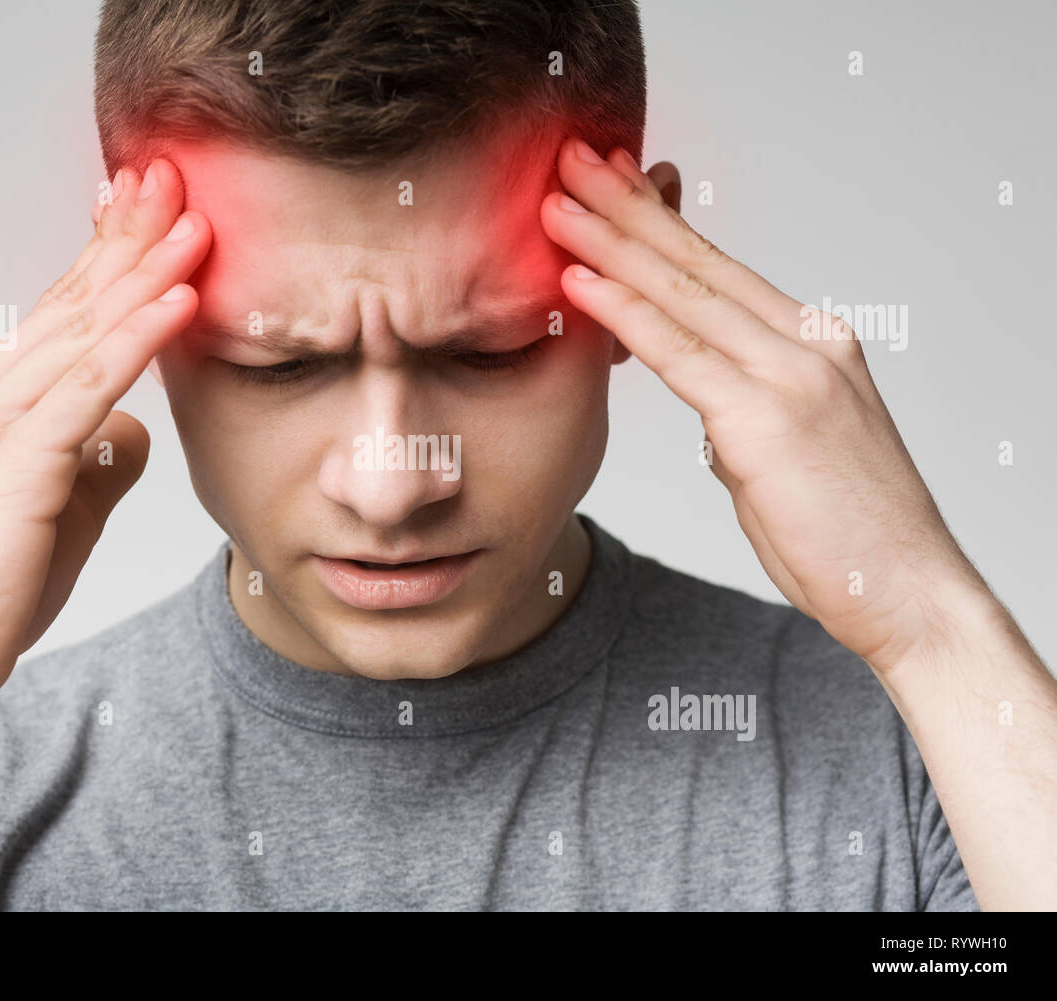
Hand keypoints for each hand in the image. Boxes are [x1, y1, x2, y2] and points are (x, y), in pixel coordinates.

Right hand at [0, 158, 210, 724]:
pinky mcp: (14, 461)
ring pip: (83, 331)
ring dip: (147, 272)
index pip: (60, 311)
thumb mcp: (58, 507)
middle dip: (131, 237)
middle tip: (177, 179)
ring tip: (198, 223)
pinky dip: (137, 340)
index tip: (155, 208)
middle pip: (72, 301)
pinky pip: (87, 387)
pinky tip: (179, 300)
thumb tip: (135, 428)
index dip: (113, 255)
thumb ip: (97, 458)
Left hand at [540, 136, 984, 671]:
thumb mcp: (784, 457)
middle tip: (573, 159)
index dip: (659, 222)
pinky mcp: (767, 417)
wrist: (907, 591)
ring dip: (611, 243)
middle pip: (696, 262)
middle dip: (627, 207)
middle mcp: (805, 343)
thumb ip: (745, 420)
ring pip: (682, 293)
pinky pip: (679, 353)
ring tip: (557, 201)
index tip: (611, 185)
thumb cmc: (847, 534)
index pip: (719, 270)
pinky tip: (578, 280)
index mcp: (812, 344)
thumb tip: (712, 417)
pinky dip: (622, 312)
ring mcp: (790, 374)